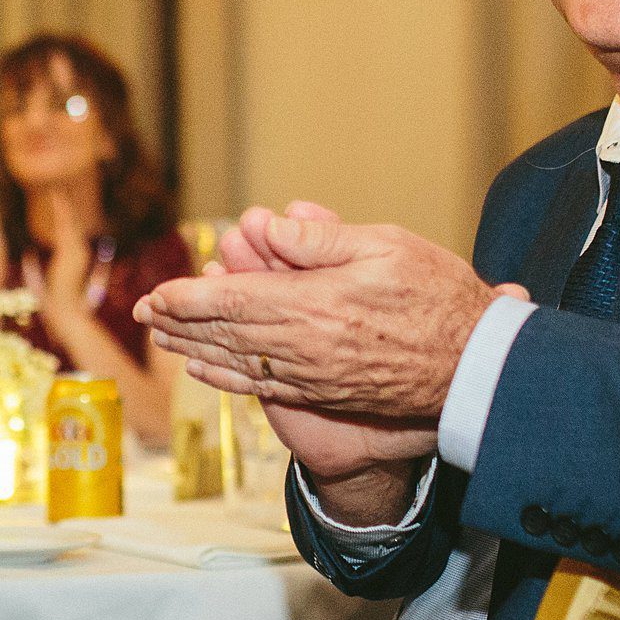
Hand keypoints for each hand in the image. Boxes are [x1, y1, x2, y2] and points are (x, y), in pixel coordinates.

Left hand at [33, 189, 92, 308]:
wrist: (66, 311)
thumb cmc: (58, 299)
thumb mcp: (49, 276)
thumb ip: (43, 264)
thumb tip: (30, 255)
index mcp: (75, 255)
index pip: (69, 230)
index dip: (63, 215)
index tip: (57, 201)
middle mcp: (80, 250)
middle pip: (71, 222)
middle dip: (64, 206)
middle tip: (58, 188)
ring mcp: (78, 251)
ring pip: (69, 222)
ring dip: (63, 206)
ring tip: (56, 190)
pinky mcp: (73, 252)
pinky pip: (66, 227)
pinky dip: (61, 213)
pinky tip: (56, 201)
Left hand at [137, 207, 510, 474]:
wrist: (475, 366)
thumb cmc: (439, 298)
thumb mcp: (387, 247)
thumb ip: (322, 239)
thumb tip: (269, 226)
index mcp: (313, 305)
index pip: (233, 300)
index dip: (189, 298)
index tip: (156, 293)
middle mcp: (302, 347)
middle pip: (225, 332)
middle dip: (180, 322)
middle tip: (145, 313)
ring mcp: (311, 375)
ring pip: (237, 361)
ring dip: (195, 348)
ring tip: (162, 337)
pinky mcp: (323, 393)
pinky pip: (262, 386)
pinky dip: (227, 377)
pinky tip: (208, 370)